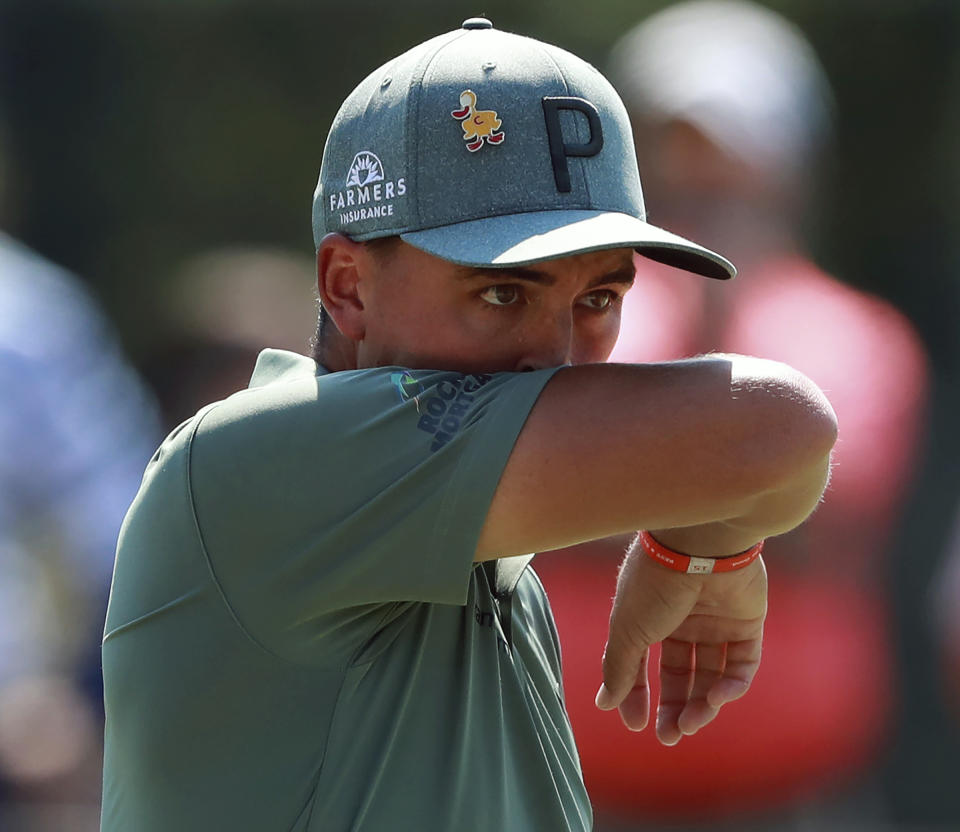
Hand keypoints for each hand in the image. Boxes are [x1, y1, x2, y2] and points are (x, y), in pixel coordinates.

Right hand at [595, 546, 766, 744]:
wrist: (699, 547)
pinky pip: (743, 663)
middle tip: (670, 737)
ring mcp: (718, 621)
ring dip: (703, 703)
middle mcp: (684, 620)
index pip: (645, 664)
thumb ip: (620, 668)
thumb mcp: (628, 630)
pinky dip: (732, 686)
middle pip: (681, 674)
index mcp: (652, 617)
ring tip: (691, 723)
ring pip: (712, 674)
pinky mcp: (748, 622)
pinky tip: (716, 698)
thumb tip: (604, 703)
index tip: (636, 724)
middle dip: (675, 708)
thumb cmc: (655, 583)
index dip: (640, 695)